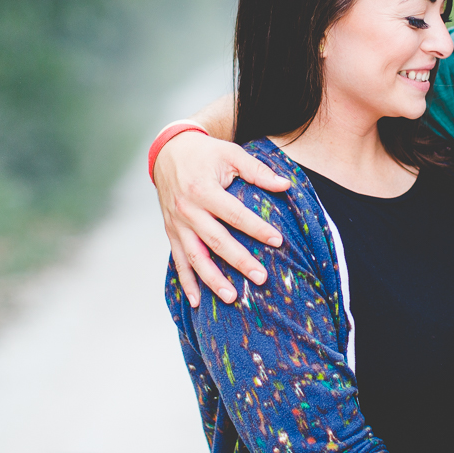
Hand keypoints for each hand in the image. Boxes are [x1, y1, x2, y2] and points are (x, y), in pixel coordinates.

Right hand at [154, 130, 289, 305]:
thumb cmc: (205, 153)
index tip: (278, 241)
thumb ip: (258, 171)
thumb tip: (285, 185)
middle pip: (216, 241)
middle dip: (239, 261)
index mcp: (203, 190)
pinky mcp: (171, 232)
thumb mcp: (231, 154)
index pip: (235, 214)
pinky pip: (179, 261)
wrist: (168, 151)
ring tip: (232, 297)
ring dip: (212, 280)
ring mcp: (177, 224)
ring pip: (196, 258)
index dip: (257, 228)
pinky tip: (196, 301)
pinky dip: (187, 282)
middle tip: (261, 278)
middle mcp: (187, 210)